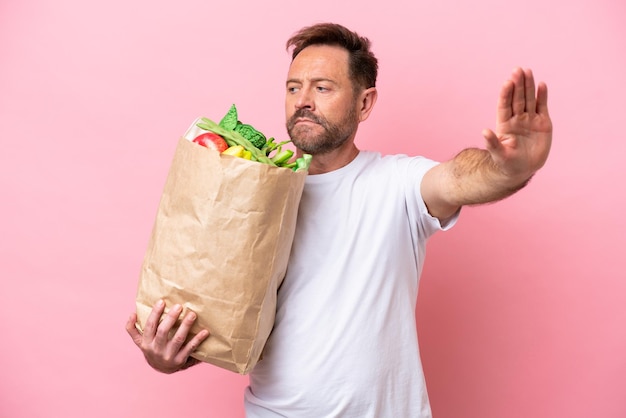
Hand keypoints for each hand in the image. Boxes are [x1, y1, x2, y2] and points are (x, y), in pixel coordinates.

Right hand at [126, 300, 209, 373]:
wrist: (161, 369)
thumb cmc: (152, 348)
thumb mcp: (140, 341)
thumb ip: (132, 329)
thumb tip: (132, 313)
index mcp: (145, 343)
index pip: (150, 326)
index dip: (155, 313)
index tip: (162, 301)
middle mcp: (155, 349)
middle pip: (163, 331)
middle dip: (171, 318)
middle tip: (179, 306)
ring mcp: (168, 356)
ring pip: (177, 339)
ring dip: (185, 326)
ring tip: (192, 314)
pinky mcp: (180, 361)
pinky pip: (190, 349)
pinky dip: (197, 340)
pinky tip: (204, 332)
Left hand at [482, 67, 551, 183]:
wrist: (523, 169)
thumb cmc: (508, 163)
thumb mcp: (499, 155)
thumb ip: (492, 143)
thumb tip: (484, 131)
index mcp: (505, 124)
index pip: (505, 105)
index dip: (505, 94)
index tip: (507, 82)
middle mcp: (517, 119)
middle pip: (517, 99)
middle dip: (517, 85)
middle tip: (518, 70)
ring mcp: (530, 120)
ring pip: (529, 99)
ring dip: (529, 86)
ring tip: (527, 71)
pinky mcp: (542, 123)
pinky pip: (542, 107)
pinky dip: (542, 96)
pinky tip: (542, 85)